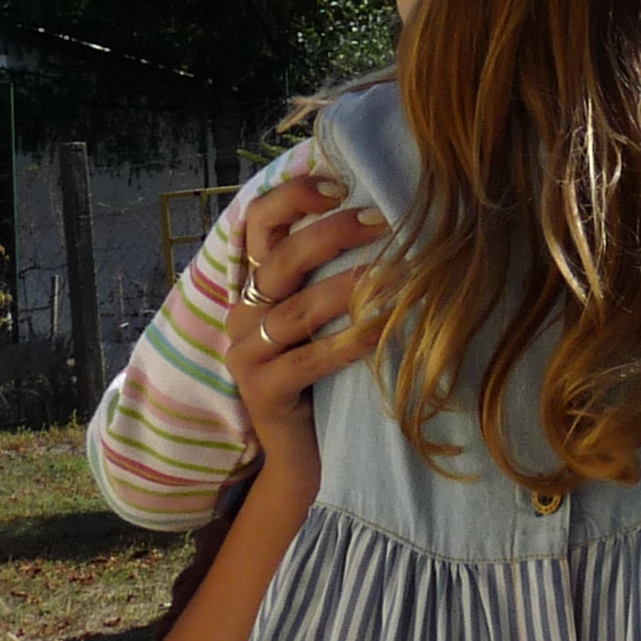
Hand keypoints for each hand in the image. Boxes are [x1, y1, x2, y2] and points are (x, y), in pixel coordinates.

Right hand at [229, 176, 386, 476]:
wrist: (305, 456)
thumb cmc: (328, 376)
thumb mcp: (326, 317)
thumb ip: (338, 271)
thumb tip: (392, 212)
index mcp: (256, 286)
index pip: (259, 223)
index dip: (293, 197)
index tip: (341, 183)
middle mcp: (242, 313)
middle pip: (280, 259)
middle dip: (333, 233)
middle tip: (385, 221)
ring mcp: (246, 355)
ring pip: (297, 309)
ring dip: (350, 287)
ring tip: (398, 274)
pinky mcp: (262, 393)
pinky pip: (307, 360)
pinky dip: (348, 342)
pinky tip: (384, 329)